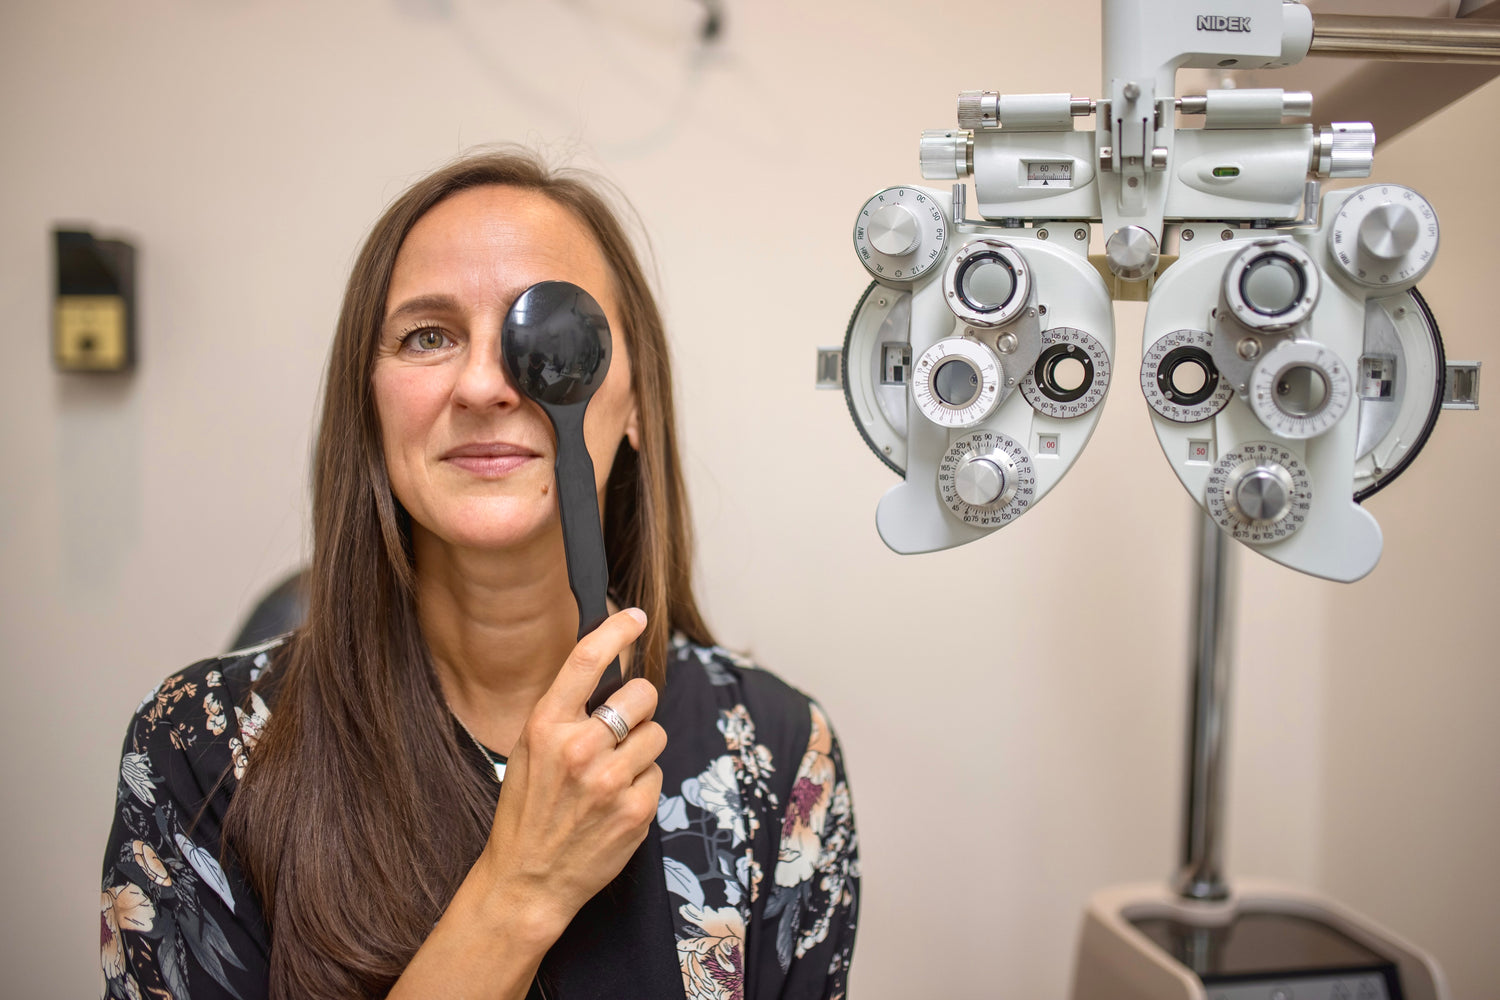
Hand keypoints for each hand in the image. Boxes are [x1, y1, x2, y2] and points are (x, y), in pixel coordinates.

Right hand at [476, 608, 665, 939]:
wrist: (527, 880)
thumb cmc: (528, 810)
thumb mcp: (531, 749)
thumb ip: (567, 712)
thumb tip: (611, 675)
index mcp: (546, 725)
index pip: (586, 659)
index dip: (616, 630)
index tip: (636, 616)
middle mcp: (579, 747)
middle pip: (642, 694)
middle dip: (640, 706)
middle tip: (623, 727)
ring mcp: (610, 780)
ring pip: (657, 735)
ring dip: (642, 749)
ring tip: (612, 774)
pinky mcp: (636, 809)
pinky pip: (658, 774)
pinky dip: (643, 784)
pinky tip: (615, 803)